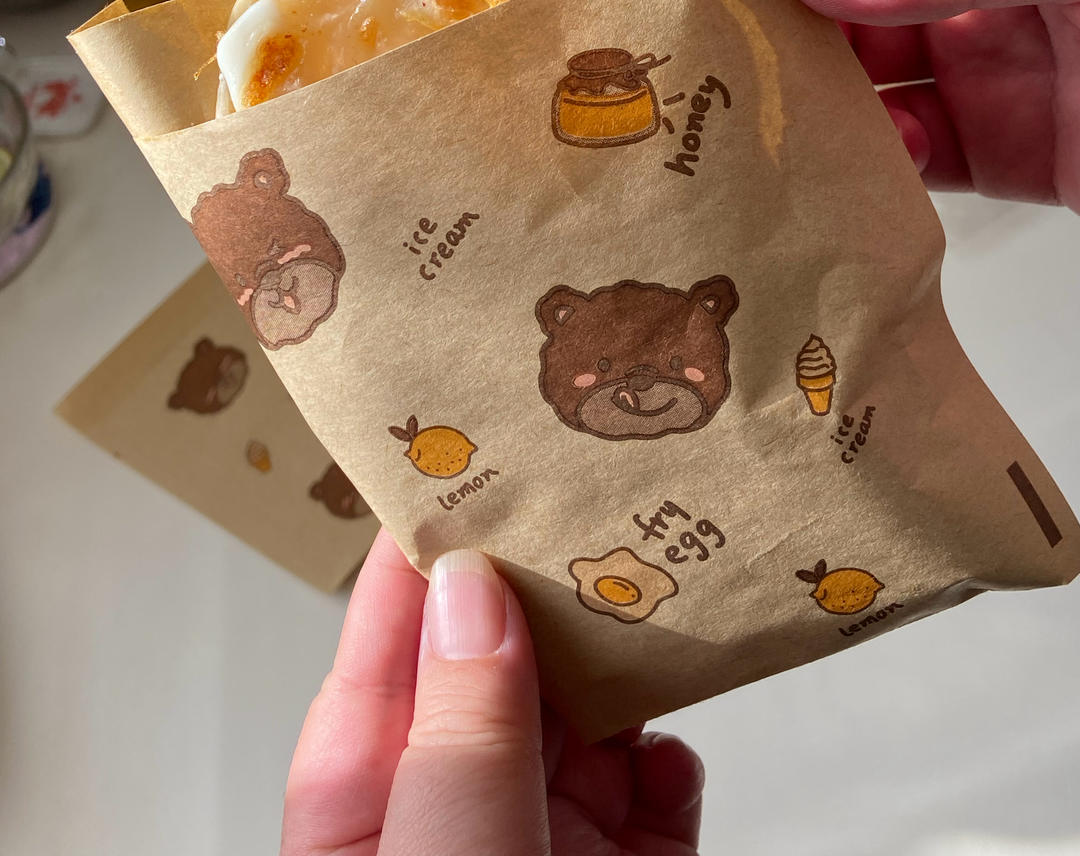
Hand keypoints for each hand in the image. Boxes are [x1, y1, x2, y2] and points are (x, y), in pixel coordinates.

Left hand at [281, 530, 703, 854]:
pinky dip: (671, 756)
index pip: (398, 620)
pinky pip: (653, 781)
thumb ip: (463, 726)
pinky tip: (668, 751)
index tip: (488, 446)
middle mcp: (452, 793)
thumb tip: (473, 583)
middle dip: (556, 574)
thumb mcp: (446, 849)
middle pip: (505, 645)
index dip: (437, 530)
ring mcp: (536, 828)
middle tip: (605, 491)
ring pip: (586, 703)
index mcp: (367, 782)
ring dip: (626, 652)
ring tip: (662, 587)